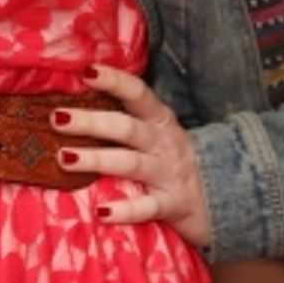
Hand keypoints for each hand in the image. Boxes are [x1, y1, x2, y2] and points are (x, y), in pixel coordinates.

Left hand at [50, 63, 211, 249]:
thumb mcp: (156, 131)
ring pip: (130, 163)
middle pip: (126, 128)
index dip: (113, 80)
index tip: (86, 71)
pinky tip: (101, 211)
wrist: (225, 197)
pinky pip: (147, 207)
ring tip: (64, 158)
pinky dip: (125, 210)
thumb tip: (72, 103)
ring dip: (96, 159)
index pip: (137, 93)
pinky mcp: (172, 205)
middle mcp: (163, 143)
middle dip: (91, 122)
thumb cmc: (173, 158)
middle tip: (57, 117)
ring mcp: (168, 174)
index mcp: (158, 120)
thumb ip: (125, 117)